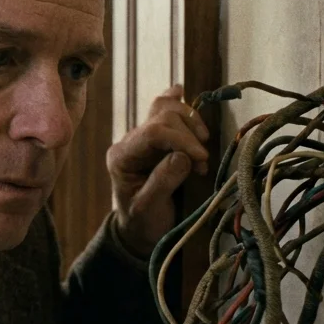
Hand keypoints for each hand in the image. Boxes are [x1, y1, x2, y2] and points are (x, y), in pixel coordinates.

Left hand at [107, 84, 209, 256]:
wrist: (142, 229)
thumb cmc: (143, 222)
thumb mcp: (149, 210)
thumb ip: (162, 183)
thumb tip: (183, 157)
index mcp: (122, 156)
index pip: (153, 133)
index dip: (182, 140)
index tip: (202, 158)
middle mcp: (130, 141)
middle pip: (163, 116)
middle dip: (189, 135)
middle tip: (202, 164)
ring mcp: (143, 136)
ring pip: (167, 108)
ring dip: (192, 124)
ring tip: (201, 153)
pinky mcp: (158, 136)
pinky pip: (166, 108)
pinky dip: (178, 103)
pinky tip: (183, 94)